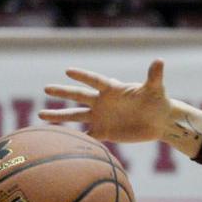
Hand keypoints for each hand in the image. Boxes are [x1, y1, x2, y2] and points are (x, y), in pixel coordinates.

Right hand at [40, 59, 173, 142]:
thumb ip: (154, 76)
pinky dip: (76, 138)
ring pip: (76, 116)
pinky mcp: (105, 132)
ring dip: (59, 116)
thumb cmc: (158, 101)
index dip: (83, 76)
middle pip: (79, 96)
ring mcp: (101, 117)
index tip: (68, 71)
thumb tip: (160, 60)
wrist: (160, 121)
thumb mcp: (156, 89)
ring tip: (41, 115)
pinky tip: (60, 141)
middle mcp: (102, 102)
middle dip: (63, 92)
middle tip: (46, 88)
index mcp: (112, 89)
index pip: (94, 80)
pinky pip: (87, 135)